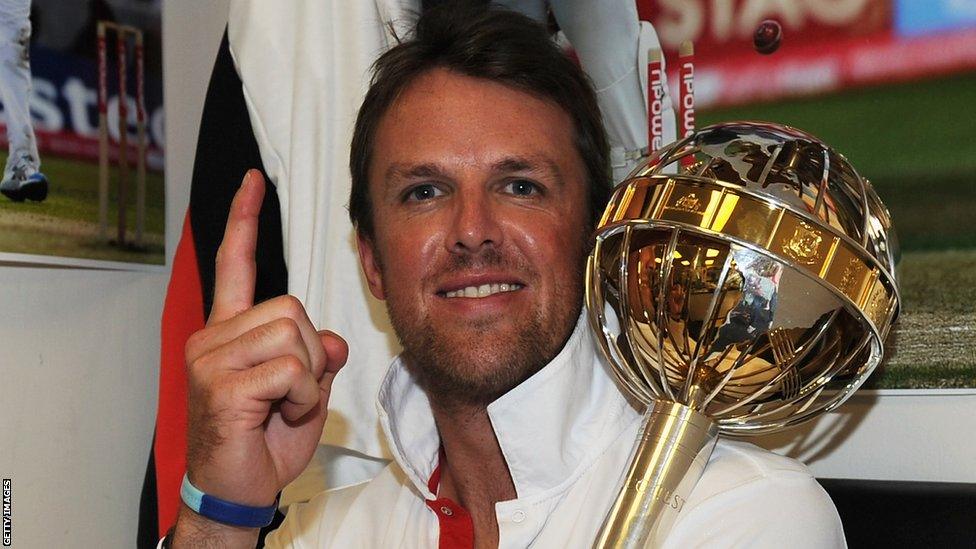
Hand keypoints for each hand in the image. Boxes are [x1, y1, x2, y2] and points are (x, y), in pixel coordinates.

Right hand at [183, 170, 347, 507]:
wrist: (238, 490)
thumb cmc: (263, 442)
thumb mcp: (304, 392)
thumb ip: (318, 357)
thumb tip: (332, 339)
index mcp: (228, 332)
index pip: (235, 264)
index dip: (244, 220)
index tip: (252, 181)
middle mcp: (212, 338)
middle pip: (291, 308)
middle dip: (310, 353)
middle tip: (291, 392)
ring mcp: (211, 360)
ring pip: (293, 335)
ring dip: (306, 378)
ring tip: (281, 406)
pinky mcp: (220, 386)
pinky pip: (291, 370)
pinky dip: (301, 397)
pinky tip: (276, 416)